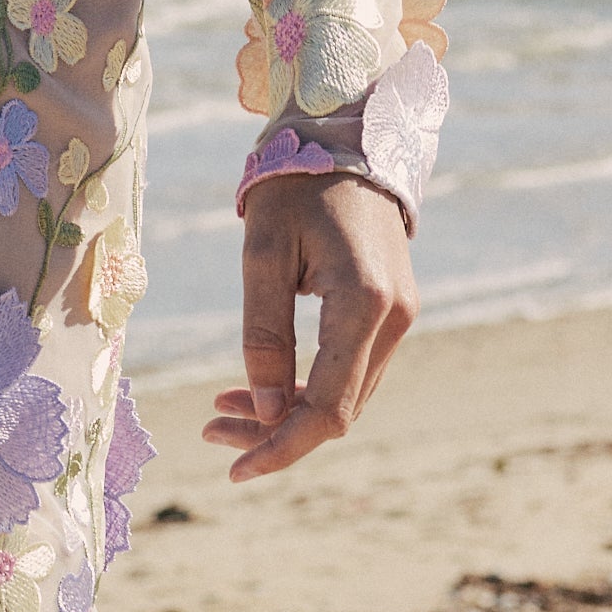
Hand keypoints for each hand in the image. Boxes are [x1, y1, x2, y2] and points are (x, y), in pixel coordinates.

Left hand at [209, 176, 415, 481]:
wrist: (347, 141)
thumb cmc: (296, 188)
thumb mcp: (262, 254)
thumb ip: (263, 334)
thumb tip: (260, 411)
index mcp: (365, 303)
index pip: (327, 406)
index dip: (281, 446)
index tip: (233, 470)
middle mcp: (396, 319)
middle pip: (338, 411)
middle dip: (274, 434)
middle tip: (210, 432)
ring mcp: (401, 318)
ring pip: (345, 396)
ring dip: (286, 413)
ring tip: (223, 410)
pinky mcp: (393, 314)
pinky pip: (350, 371)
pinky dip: (305, 388)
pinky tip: (259, 388)